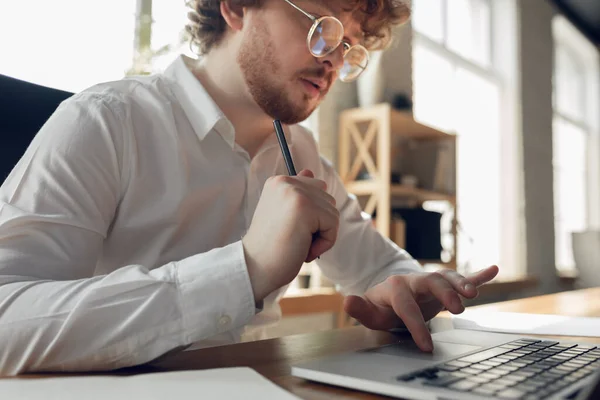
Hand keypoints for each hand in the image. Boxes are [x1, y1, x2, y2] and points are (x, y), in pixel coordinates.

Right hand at [243, 169, 338, 301]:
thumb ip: (298, 194)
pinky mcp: (305, 206)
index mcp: (278, 182)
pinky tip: (303, 249)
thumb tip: (310, 172)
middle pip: (327, 200)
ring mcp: (295, 192)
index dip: (311, 215)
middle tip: (294, 238)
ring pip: (332, 212)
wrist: (254, 267)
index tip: (289, 228)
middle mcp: (285, 182)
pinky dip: (324, 243)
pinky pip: (333, 224)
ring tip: (297, 243)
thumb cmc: (270, 247)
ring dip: (321, 235)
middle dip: (318, 224)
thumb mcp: (283, 215)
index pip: (316, 188)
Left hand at [344, 265, 498, 351]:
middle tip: (457, 309)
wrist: (392, 296)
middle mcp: (415, 280)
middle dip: (444, 293)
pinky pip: (462, 276)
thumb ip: (360, 308)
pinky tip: (493, 270)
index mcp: (396, 287)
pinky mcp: (444, 284)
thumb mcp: (370, 311)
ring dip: (461, 283)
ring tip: (473, 294)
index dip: (415, 325)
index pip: (406, 306)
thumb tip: (346, 302)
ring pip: (447, 277)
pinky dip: (478, 275)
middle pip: (431, 282)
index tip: (426, 345)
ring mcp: (431, 281)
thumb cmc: (382, 307)